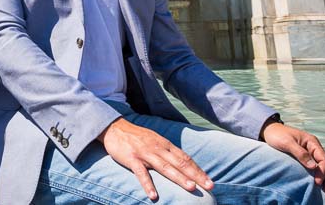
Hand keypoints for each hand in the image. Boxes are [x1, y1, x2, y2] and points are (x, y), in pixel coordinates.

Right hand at [98, 118, 213, 200]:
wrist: (114, 128)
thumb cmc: (137, 137)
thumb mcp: (155, 140)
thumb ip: (168, 151)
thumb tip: (183, 163)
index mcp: (164, 144)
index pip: (185, 158)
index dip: (198, 170)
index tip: (209, 182)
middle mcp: (157, 148)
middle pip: (179, 163)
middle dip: (195, 175)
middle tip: (209, 186)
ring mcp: (144, 153)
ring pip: (164, 167)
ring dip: (179, 178)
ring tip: (191, 188)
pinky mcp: (131, 159)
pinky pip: (141, 173)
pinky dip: (148, 185)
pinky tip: (153, 196)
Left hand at [262, 122, 324, 194]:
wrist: (270, 130)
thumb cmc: (277, 135)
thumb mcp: (286, 143)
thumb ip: (300, 153)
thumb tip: (313, 166)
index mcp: (312, 142)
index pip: (323, 158)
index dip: (322, 171)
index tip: (317, 182)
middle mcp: (315, 147)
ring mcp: (313, 151)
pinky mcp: (309, 156)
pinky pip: (322, 166)